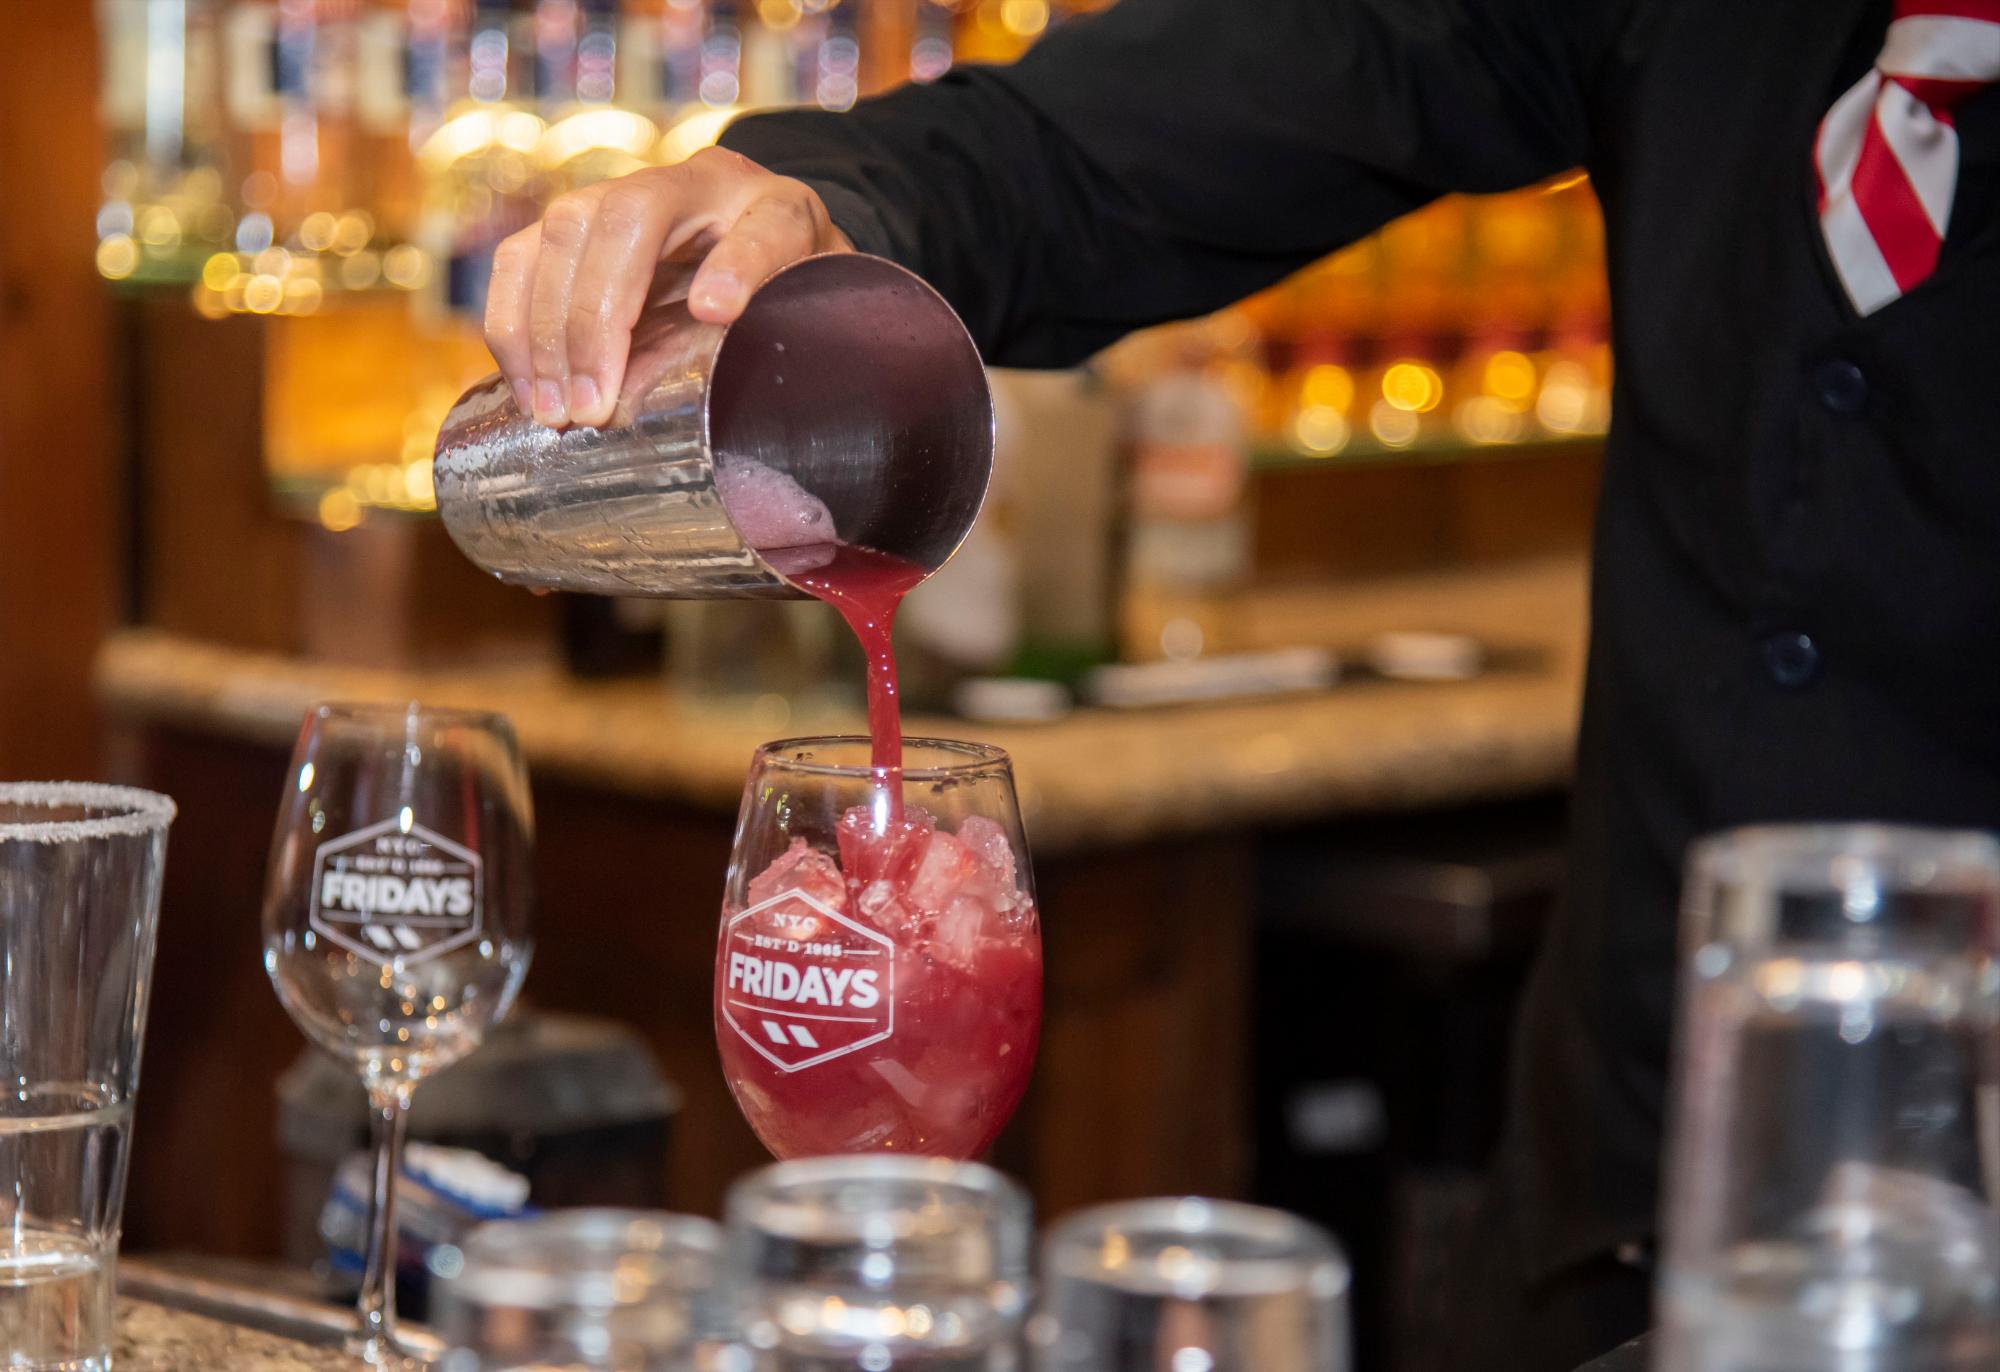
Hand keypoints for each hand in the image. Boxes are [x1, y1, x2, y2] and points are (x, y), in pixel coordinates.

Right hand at [483, 147, 854, 428]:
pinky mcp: (577, 226)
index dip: (739, 263)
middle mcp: (701, 184)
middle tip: (592, 408)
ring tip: (554, 410)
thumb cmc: (789, 306)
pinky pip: (524, 256)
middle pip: (631, 214)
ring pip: (565, 228)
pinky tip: (529, 389)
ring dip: (545, 327)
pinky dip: (514, 325)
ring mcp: (628, 193)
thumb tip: (768, 427)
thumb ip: (799, 353)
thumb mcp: (814, 327)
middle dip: (598, 316)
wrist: (762, 259)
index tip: (716, 312)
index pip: (768, 223)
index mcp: (780, 209)